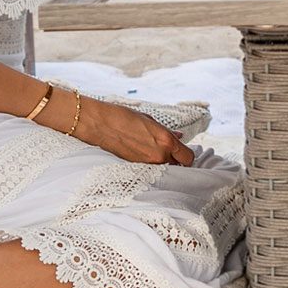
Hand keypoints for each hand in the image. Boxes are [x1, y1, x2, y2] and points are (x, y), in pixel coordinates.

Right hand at [66, 97, 195, 166]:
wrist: (99, 124)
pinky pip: (151, 170)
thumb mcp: (150, 120)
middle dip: (178, 161)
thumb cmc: (123, 117)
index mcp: (166, 140)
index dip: (187, 155)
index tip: (182, 151)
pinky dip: (152, 166)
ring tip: (155, 153)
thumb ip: (167, 131)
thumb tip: (179, 136)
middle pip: (180, 166)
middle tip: (172, 154)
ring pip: (166, 169)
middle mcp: (159, 155)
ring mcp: (147, 164)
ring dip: (165, 164)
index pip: (188, 157)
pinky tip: (145, 156)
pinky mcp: (136, 167)